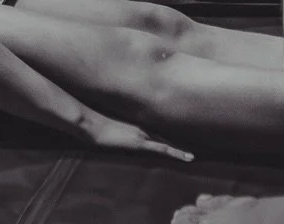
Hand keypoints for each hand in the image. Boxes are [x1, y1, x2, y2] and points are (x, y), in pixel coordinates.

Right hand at [78, 111, 193, 161]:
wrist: (92, 126)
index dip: (166, 141)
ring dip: (179, 150)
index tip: (176, 147)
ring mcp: (142, 135)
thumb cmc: (96, 129)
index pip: (155, 135)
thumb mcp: (107, 132)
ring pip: (166, 144)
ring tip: (191, 157)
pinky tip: (184, 157)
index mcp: (135, 127)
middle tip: (190, 154)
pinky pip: (162, 149)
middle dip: (176, 147)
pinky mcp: (140, 143)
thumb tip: (115, 141)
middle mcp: (142, 130)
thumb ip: (115, 135)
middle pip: (163, 139)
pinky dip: (174, 152)